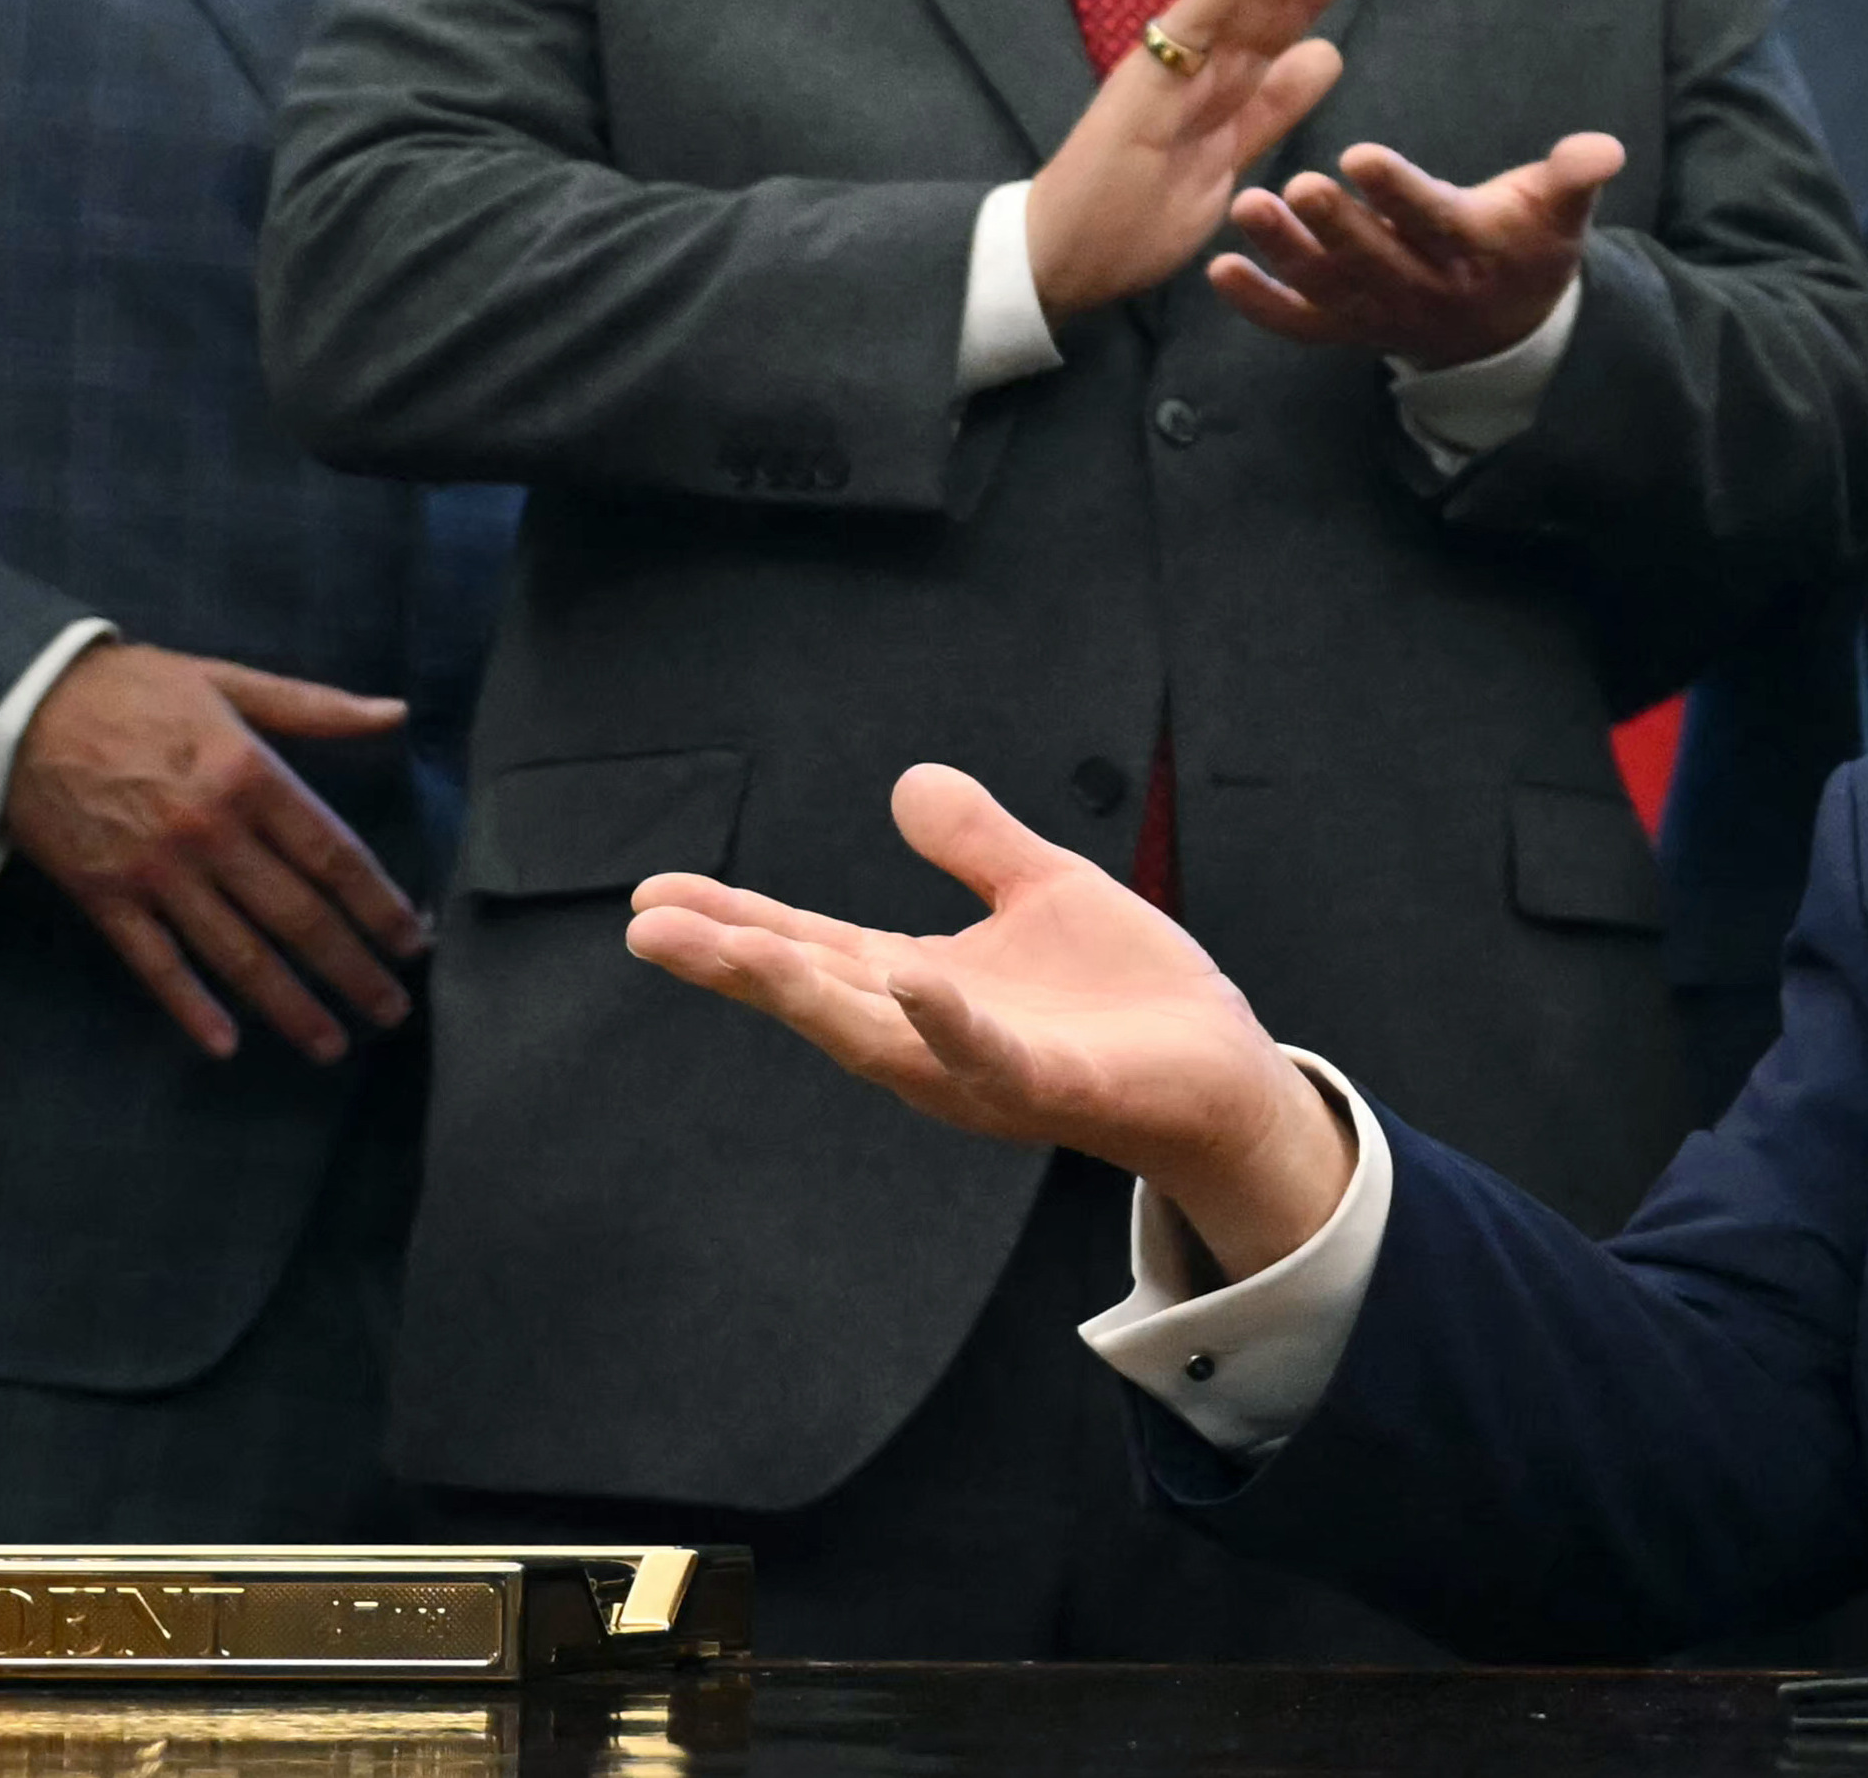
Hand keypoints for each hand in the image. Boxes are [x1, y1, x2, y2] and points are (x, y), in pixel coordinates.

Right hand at [2, 642, 425, 1061]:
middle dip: (350, 969)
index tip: (414, 942)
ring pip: (236, 952)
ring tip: (331, 1045)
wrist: (15, 706)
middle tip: (391, 1010)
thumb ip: (315, 706)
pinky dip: (190, 1008)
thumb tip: (397, 714)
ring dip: (288, 1004)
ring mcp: (157, 871)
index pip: (334, 855)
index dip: (379, 905)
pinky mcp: (104, 897)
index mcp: (250, 774)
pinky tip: (226, 1044)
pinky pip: (155, 964)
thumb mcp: (227, 681)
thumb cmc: (129, 690)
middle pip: (297, 915)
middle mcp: (211, 831)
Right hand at [625, 763, 1354, 1280]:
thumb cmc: (1128, 997)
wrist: (1222, 1072)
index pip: (808, 949)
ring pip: (875, 1034)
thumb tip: (908, 781)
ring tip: (735, 948)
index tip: (651, 895)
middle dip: (732, 961)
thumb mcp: (1044, 892)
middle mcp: (931, 1035)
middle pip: (815, 993)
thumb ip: (976, 843)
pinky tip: (910, 980)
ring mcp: (982, 1069)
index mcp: (921, 987)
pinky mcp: (1049, 1086)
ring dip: (804, 994)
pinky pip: (987, 1056)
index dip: (733, 923)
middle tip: (645, 926)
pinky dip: (945, 1022)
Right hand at [1028, 0, 1411, 318]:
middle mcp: (1208, 50)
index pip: (1302, 2)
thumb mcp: (1234, 156)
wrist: (1066, 257)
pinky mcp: (1150, 75)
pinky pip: (1202, 13)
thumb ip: (1276, 103)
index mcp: (1231, 69)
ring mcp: (1178, 57)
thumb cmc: (1135, 212)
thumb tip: (1328, 52)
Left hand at [1214, 131, 1622, 364]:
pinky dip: (1259, 305)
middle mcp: (1422, 289)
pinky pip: (1299, 324)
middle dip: (1335, 224)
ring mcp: (1379, 315)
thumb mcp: (1559, 213)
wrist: (1510, 334)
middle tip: (1298, 184)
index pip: (1433, 219)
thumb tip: (1606, 147)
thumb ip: (1573, 177)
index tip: (1361, 155)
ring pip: (1327, 288)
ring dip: (1285, 253)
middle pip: (1374, 258)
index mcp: (1473, 251)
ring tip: (1247, 208)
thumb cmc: (1528, 247)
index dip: (1398, 191)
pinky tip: (1219, 271)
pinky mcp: (1346, 330)